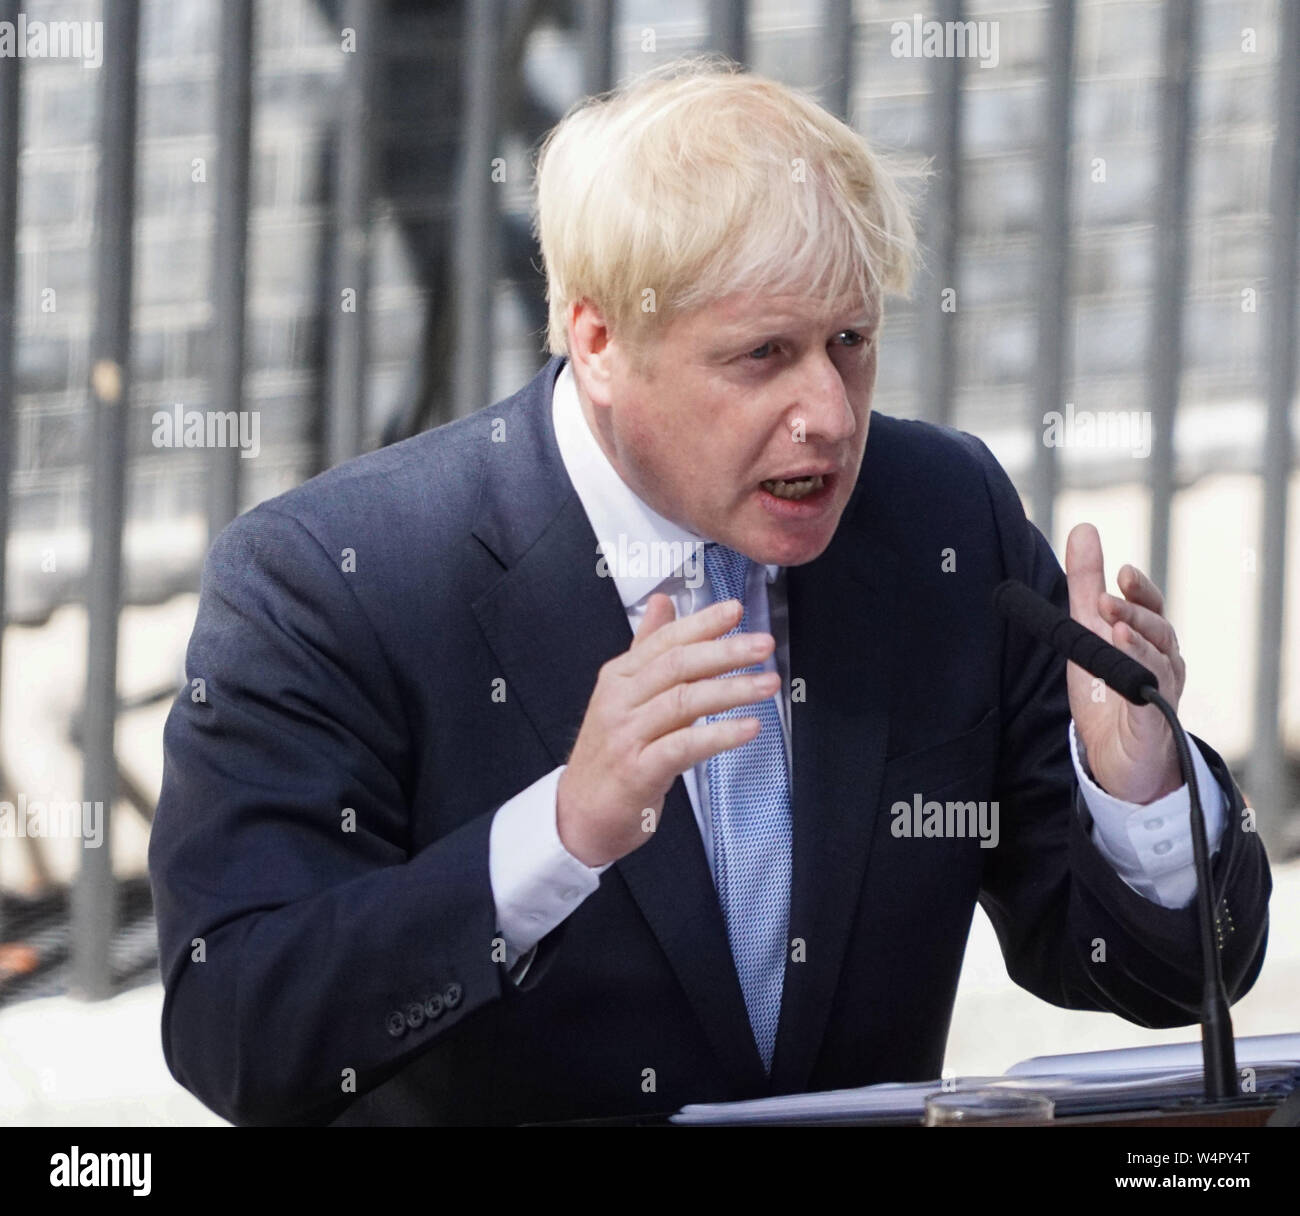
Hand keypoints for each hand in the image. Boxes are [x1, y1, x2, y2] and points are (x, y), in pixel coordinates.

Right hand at [556, 595, 777, 866]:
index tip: (735, 610)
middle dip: (725, 651)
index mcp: (618, 678)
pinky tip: (748, 728)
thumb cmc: (609, 754)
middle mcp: (620, 701)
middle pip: (677, 665)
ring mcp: (627, 735)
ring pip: (684, 701)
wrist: (579, 814)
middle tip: (762, 644)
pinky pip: (684, 745)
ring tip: (767, 683)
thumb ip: (647, 648)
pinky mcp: (639, 770)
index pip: (664, 641)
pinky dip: (719, 734)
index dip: (702, 623)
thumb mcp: (624, 695)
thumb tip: (662, 602)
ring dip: (731, 689)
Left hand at [1065, 522, 1186, 803]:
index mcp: (1147, 639)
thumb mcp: (1087, 632)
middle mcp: (1162, 661)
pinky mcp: (1152, 721)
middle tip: (1108, 600)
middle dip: (1135, 612)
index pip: (1149, 607)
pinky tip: (1125, 662)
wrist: (1117, 758)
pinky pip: (1150, 696)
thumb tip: (1083, 529)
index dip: (1139, 590)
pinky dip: (1139, 676)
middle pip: (1158, 629)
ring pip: (1158, 659)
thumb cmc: (1106, 691)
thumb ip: (1085, 584)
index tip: (1122, 569)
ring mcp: (1161, 690)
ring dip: (1137, 640)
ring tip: (1114, 626)